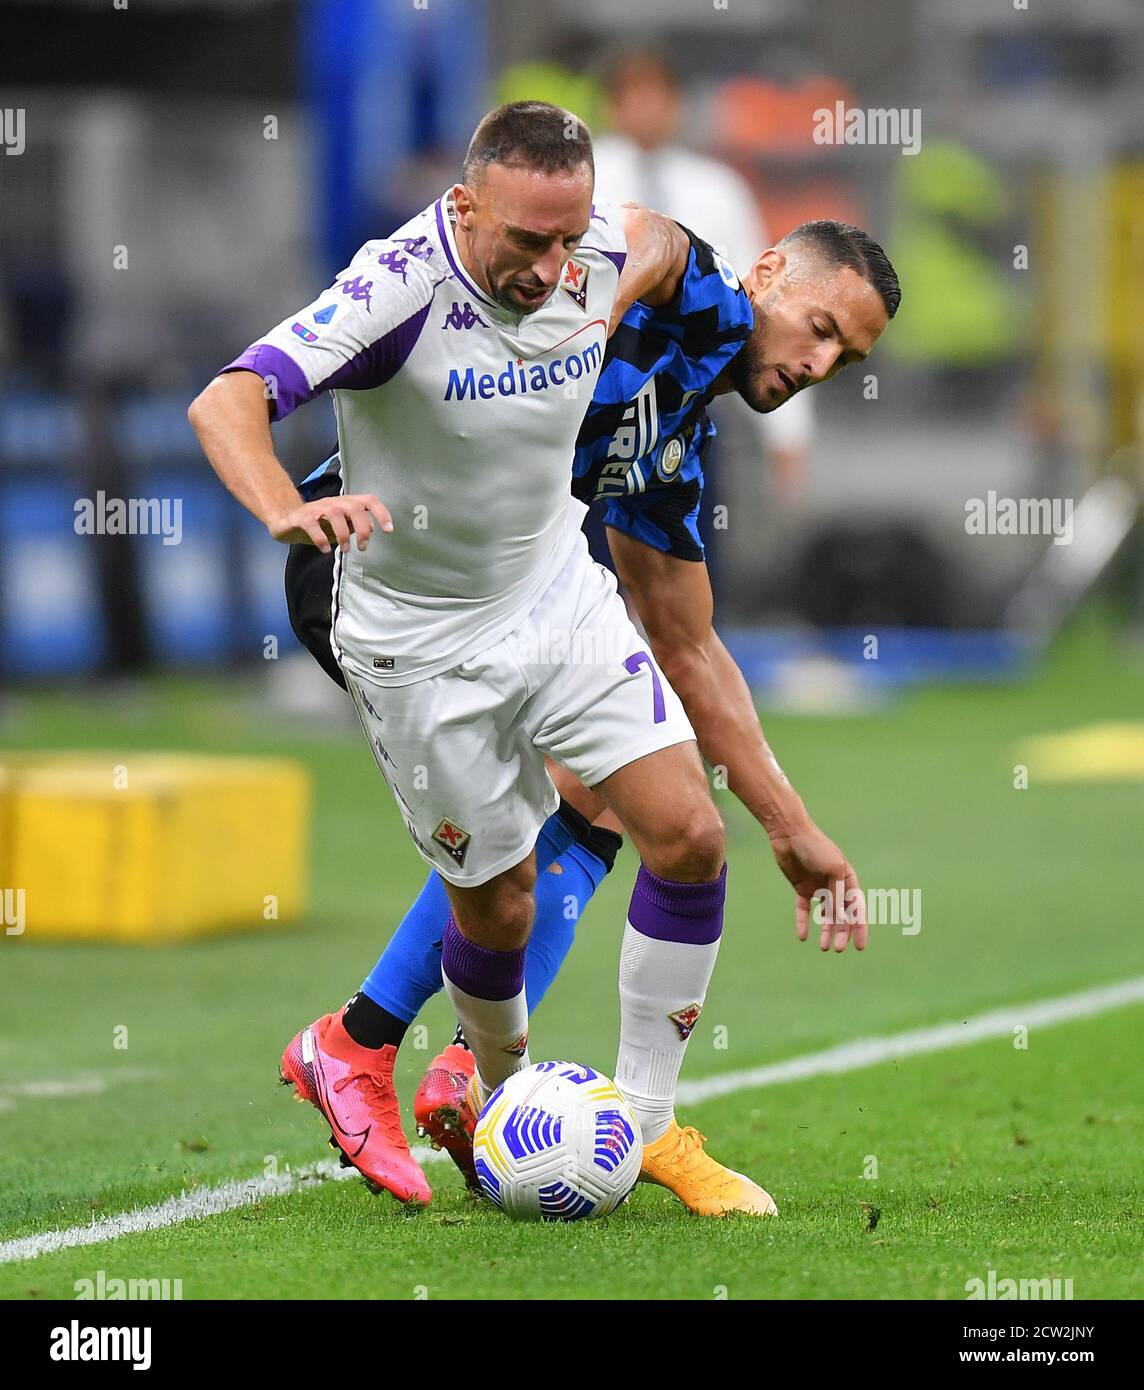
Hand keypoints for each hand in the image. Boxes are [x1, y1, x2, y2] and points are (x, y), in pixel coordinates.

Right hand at [269, 494, 392, 552]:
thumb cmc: (316, 523)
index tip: (388, 530)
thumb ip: (355, 525)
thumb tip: (372, 527)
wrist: (285, 520)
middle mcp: (333, 503)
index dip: (381, 512)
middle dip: (362, 528)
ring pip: (334, 514)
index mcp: (345, 504)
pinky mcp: (301, 518)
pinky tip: (325, 549)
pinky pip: (312, 525)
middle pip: (353, 508)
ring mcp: (316, 509)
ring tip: (345, 550)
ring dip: (343, 534)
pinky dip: (321, 539)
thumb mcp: (339, 526)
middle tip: (362, 547)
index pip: (368, 501)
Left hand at [769, 820, 866, 952]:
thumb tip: (840, 916)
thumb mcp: (832, 869)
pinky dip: (804, 922)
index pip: (857, 908)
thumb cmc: (815, 847)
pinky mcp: (801, 887)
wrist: (789, 833)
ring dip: (826, 931)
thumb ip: (837, 892)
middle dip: (842, 933)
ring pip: (825, 915)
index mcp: (848, 879)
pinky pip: (803, 908)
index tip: (860, 946)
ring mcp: (818, 886)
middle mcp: (835, 884)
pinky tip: (803, 936)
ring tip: (824, 948)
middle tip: (838, 949)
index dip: (860, 927)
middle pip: (841, 915)